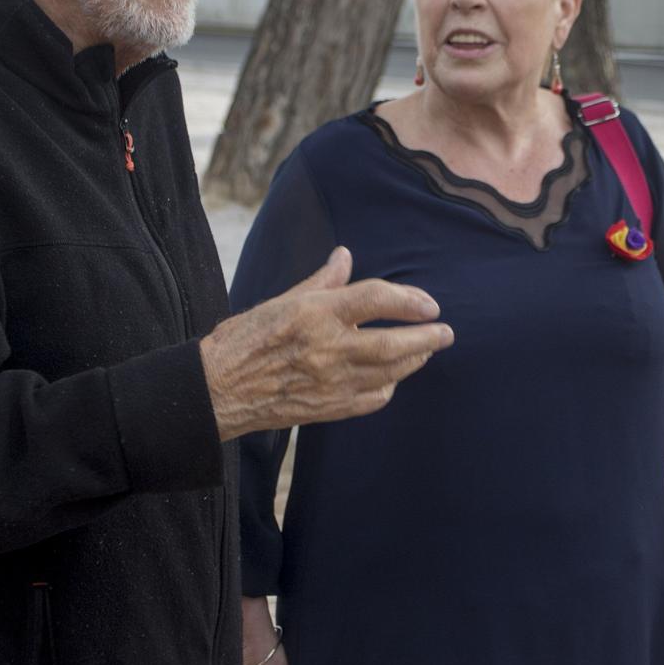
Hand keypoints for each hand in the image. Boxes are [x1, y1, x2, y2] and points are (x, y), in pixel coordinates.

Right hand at [203, 247, 452, 441]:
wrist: (217, 390)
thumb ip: (322, 281)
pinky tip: (392, 377)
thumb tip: (345, 256)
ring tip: (427, 349)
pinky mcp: (328, 408)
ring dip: (414, 360)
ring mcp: (330, 382)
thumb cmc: (245, 339)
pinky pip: (373, 399)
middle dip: (427, 337)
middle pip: (393, 343)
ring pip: (389, 372)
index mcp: (315, 313)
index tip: (428, 304)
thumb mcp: (281, 300)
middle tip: (446, 332)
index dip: (408, 300)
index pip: (375, 299)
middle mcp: (327, 348)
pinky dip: (389, 386)